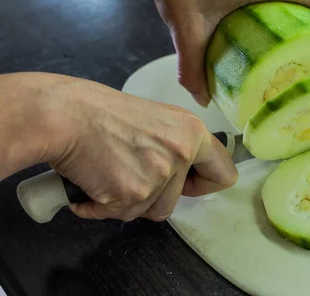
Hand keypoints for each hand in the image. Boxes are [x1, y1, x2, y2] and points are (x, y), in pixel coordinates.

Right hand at [45, 75, 236, 221]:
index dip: (203, 184)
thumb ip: (178, 145)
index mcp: (193, 132)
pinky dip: (101, 206)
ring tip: (109, 172)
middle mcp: (182, 153)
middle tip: (131, 173)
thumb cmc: (102, 114)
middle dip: (153, 196)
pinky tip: (92, 182)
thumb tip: (186, 172)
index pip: (225, 174)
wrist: (65, 116)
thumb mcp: (158, 120)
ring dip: (127, 201)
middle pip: (177, 202)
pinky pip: (120, 215)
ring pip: (150, 211)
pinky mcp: (132, 194)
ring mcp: (158, 175)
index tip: (186, 182)